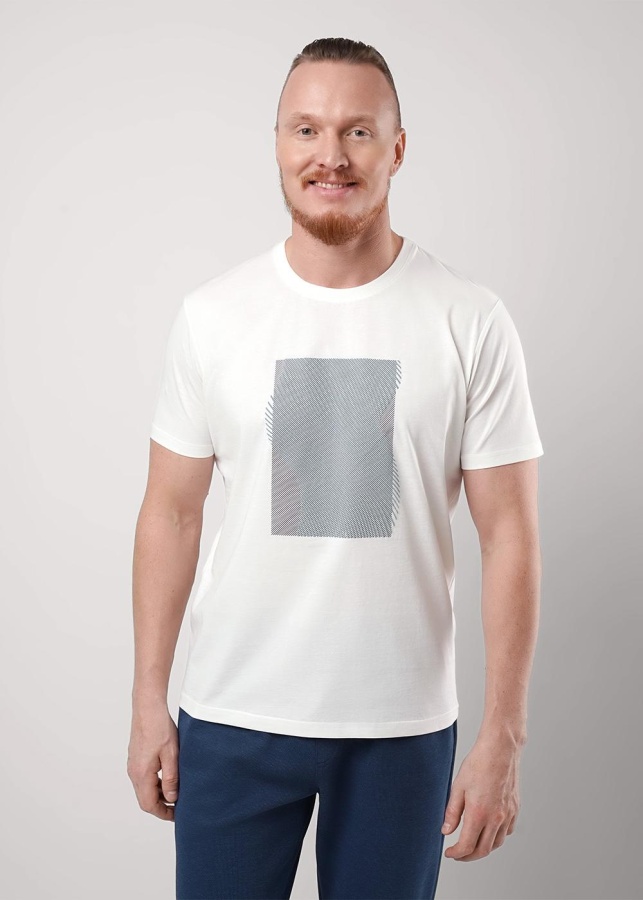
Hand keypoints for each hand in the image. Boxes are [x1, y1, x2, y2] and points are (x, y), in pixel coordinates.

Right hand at [127, 703, 178, 820]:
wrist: (147, 708)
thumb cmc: (160, 728)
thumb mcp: (172, 755)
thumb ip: (171, 779)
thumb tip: (172, 798)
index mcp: (141, 774)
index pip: (149, 805)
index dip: (163, 813)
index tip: (177, 816)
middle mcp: (133, 772)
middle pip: (145, 799)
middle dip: (162, 806)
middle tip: (179, 806)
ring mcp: (133, 765)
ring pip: (144, 789)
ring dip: (158, 794)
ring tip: (176, 792)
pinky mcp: (135, 758)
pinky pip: (143, 778)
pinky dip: (154, 784)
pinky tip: (167, 778)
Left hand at [441, 731, 520, 860]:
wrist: (500, 749)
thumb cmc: (478, 764)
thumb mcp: (458, 787)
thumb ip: (452, 812)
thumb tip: (446, 831)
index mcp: (479, 814)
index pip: (467, 846)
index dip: (457, 854)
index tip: (449, 853)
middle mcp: (496, 818)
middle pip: (483, 850)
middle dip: (468, 856)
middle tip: (459, 854)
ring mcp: (507, 814)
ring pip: (496, 843)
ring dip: (483, 849)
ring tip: (472, 844)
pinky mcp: (514, 809)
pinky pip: (507, 832)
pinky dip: (497, 837)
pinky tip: (489, 831)